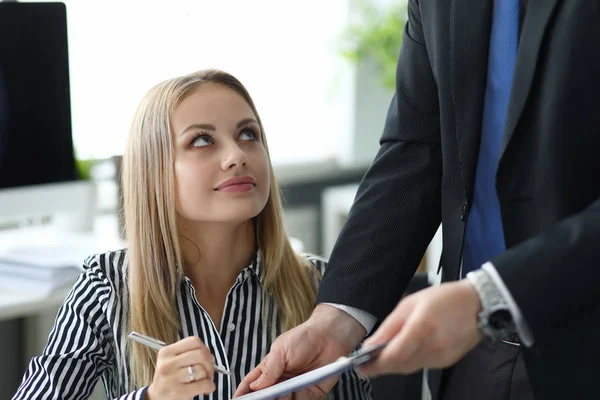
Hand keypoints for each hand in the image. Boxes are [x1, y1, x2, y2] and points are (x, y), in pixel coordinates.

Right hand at [146, 336, 215, 399]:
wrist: (156, 399)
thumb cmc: (169, 380)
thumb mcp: (172, 362)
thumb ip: (188, 354)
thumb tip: (210, 356)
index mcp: (166, 352)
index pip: (194, 341)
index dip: (205, 349)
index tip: (206, 358)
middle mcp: (167, 363)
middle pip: (200, 354)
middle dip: (210, 364)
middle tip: (209, 372)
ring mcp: (171, 378)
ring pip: (201, 369)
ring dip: (208, 377)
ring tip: (204, 381)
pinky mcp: (177, 392)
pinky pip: (203, 384)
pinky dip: (210, 386)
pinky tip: (206, 389)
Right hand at [233, 304, 365, 398]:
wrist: (331, 336)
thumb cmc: (304, 337)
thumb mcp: (281, 349)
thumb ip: (268, 369)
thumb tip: (254, 386)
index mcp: (270, 368)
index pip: (252, 384)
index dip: (244, 392)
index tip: (236, 399)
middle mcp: (281, 381)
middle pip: (267, 397)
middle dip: (261, 399)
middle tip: (261, 399)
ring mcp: (295, 388)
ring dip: (279, 399)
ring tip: (281, 392)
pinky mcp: (310, 394)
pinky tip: (294, 392)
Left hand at [358, 280, 483, 376]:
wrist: (478, 305)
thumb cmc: (445, 299)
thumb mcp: (410, 304)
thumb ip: (389, 327)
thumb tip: (371, 344)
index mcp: (422, 328)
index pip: (393, 356)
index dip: (374, 364)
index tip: (360, 365)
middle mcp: (433, 347)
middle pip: (399, 366)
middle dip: (380, 365)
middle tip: (366, 361)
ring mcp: (441, 357)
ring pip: (409, 368)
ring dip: (394, 363)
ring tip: (385, 352)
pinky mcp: (446, 362)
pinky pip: (421, 365)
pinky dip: (409, 360)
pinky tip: (407, 349)